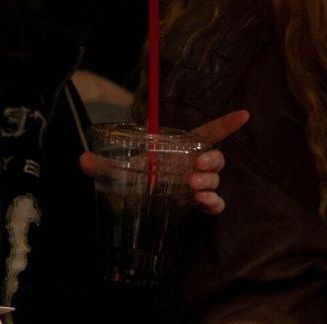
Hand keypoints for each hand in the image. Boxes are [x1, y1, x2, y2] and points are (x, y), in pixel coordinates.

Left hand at [79, 110, 249, 214]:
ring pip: (216, 180)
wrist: (135, 202)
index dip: (227, 124)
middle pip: (215, 158)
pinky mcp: (197, 206)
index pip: (209, 133)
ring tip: (192, 187)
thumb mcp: (117, 169)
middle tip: (196, 168)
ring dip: (210, 182)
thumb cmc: (133, 178)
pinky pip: (216, 204)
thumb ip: (102, 164)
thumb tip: (82, 160)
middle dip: (211, 161)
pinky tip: (203, 203)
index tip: (244, 114)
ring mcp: (198, 186)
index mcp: (180, 150)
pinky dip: (214, 203)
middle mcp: (192, 166)